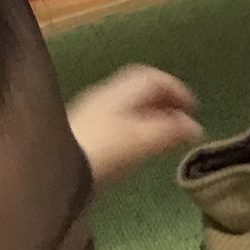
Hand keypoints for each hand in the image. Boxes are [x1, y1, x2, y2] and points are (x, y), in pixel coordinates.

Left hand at [70, 65, 202, 188]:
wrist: (54, 171)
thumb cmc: (103, 152)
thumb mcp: (142, 140)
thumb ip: (170, 132)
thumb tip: (195, 127)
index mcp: (119, 92)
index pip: (152, 78)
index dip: (176, 89)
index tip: (194, 108)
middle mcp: (103, 96)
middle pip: (138, 89)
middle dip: (163, 101)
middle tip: (181, 120)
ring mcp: (89, 114)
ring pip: (125, 105)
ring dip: (148, 115)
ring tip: (163, 134)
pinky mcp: (80, 134)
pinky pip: (114, 121)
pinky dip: (133, 127)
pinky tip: (136, 146)